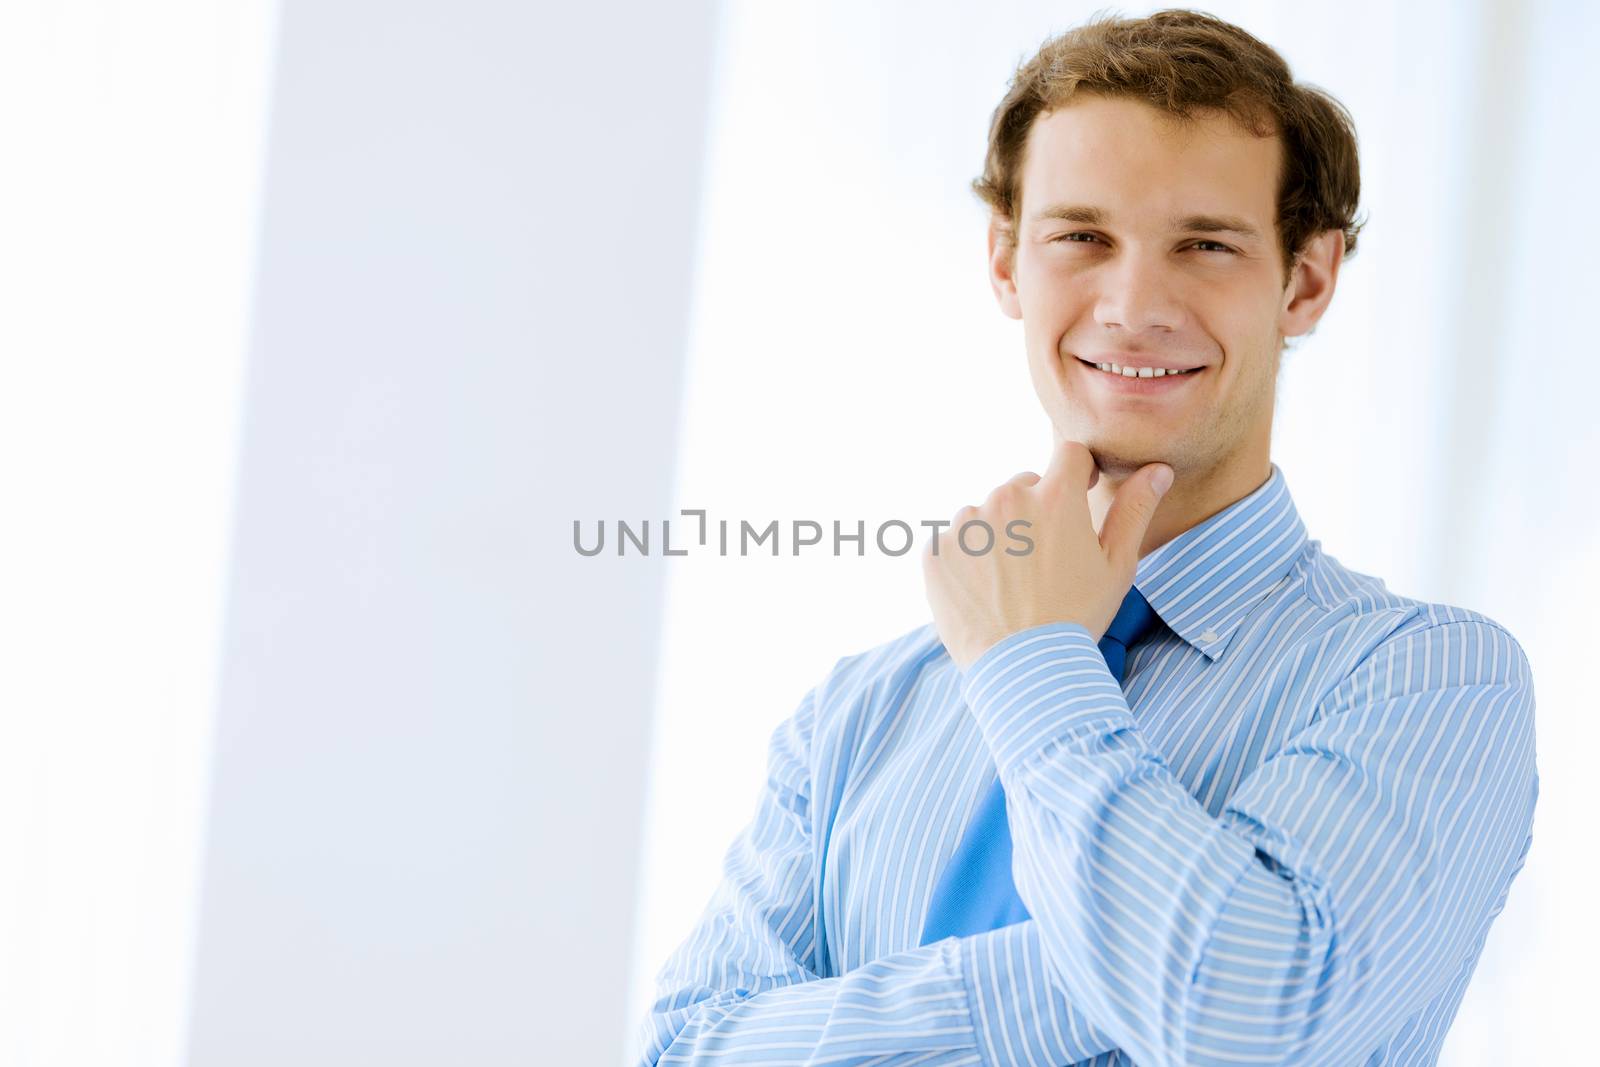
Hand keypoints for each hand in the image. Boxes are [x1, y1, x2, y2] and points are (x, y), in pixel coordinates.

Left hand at [922, 439, 1172, 670]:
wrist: (1023, 670)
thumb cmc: (1077, 618)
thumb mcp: (1117, 567)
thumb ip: (1134, 511)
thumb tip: (1158, 470)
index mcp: (1055, 496)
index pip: (1069, 455)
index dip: (1077, 475)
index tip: (1079, 497)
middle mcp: (1006, 499)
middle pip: (1024, 486)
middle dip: (1035, 511)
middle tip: (1043, 560)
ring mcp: (966, 524)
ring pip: (987, 513)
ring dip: (998, 534)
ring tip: (1012, 582)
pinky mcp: (936, 550)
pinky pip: (955, 541)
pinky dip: (967, 559)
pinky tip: (985, 591)